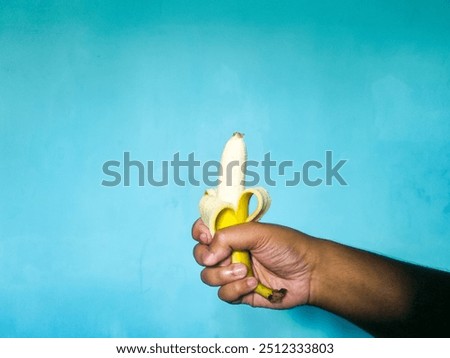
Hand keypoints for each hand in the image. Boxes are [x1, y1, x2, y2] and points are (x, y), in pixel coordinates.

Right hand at [191, 219, 318, 308]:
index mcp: (233, 233)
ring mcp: (233, 273)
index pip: (204, 229)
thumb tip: (206, 255)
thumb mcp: (258, 232)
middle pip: (200, 255)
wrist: (309, 273)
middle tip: (224, 257)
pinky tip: (254, 283)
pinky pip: (224, 295)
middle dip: (208, 257)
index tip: (206, 236)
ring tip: (246, 270)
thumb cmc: (288, 247)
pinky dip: (236, 289)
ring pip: (208, 277)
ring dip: (224, 275)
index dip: (199, 232)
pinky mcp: (240, 293)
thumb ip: (228, 236)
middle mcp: (230, 252)